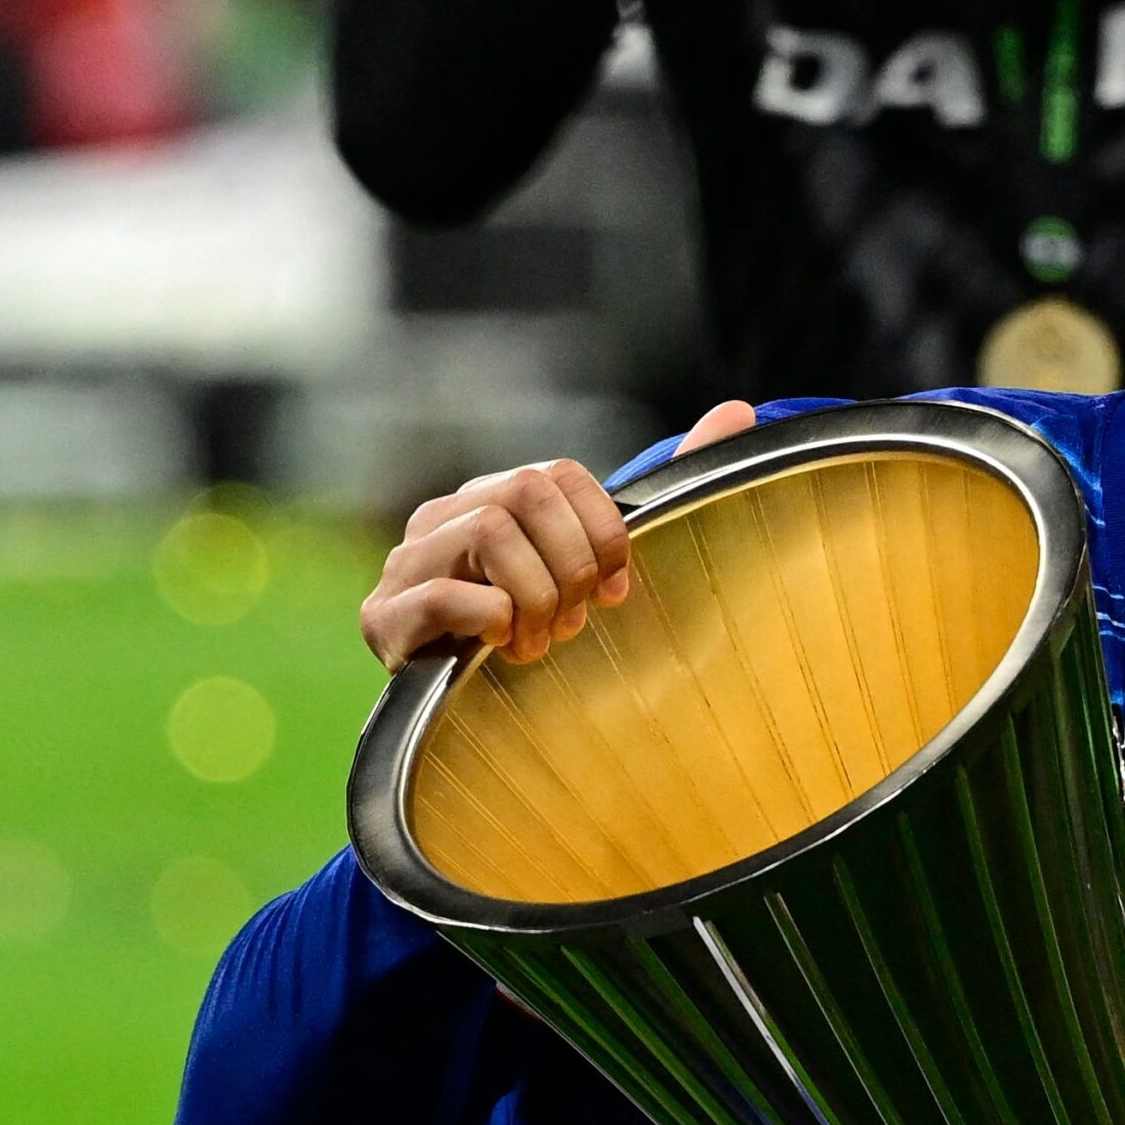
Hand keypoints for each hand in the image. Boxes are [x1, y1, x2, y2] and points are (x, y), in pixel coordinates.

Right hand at [359, 401, 756, 671]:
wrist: (459, 713)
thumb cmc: (539, 630)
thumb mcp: (605, 563)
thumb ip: (672, 484)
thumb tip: (742, 411)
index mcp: (496, 498)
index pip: (556, 474)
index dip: (601, 530)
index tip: (617, 590)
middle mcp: (444, 516)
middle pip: (523, 492)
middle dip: (569, 564)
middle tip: (575, 622)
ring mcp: (406, 562)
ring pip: (487, 534)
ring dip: (532, 597)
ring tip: (536, 643)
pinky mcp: (382, 616)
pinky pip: (440, 597)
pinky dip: (487, 621)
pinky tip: (496, 647)